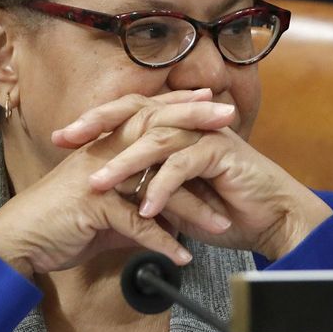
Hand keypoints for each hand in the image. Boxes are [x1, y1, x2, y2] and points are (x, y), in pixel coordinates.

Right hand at [0, 89, 237, 277]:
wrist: (19, 238)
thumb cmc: (61, 219)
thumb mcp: (104, 206)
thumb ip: (136, 204)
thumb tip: (167, 219)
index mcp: (107, 145)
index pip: (149, 115)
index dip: (181, 104)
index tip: (213, 98)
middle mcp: (104, 152)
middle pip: (156, 128)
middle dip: (195, 120)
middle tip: (231, 117)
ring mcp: (99, 176)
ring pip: (155, 182)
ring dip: (192, 206)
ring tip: (222, 224)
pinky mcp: (93, 205)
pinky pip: (137, 224)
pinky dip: (161, 243)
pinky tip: (183, 258)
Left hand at [58, 95, 332, 260]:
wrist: (272, 219)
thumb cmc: (225, 209)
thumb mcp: (176, 197)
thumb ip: (148, 184)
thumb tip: (109, 189)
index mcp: (177, 127)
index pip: (130, 114)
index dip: (96, 122)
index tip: (60, 139)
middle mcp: (189, 123)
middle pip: (138, 112)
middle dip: (99, 124)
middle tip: (65, 139)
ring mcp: (206, 134)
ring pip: (157, 138)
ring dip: (125, 163)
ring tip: (98, 184)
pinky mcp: (222, 152)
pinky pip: (184, 165)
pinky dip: (162, 188)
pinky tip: (146, 209)